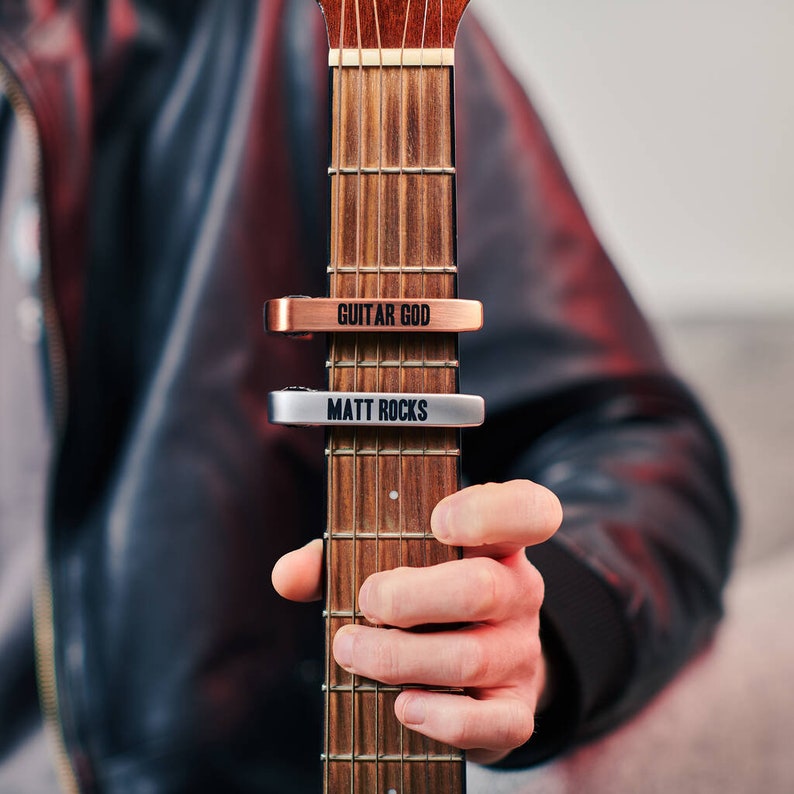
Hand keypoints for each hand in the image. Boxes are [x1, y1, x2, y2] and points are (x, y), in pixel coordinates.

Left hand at [272, 479, 561, 763]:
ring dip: (399, 658)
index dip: (489, 512)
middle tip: (365, 603)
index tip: (437, 522)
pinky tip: (403, 706)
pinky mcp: (515, 709)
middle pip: (483, 588)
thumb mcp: (385, 561)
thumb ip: (334, 557)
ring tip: (352, 653)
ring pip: (471, 657)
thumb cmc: (420, 598)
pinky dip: (440, 717)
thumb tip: (287, 575)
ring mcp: (521, 652)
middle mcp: (519, 591)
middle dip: (410, 598)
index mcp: (496, 541)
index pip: (528, 511)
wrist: (475, 667)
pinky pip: (488, 720)